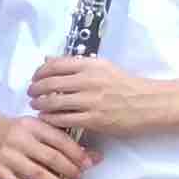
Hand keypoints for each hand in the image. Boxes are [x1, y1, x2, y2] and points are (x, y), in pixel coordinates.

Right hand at [0, 106, 96, 178]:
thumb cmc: (12, 130)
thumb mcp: (35, 127)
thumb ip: (60, 140)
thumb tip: (90, 156)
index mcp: (32, 126)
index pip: (59, 140)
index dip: (77, 153)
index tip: (89, 163)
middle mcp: (19, 140)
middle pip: (50, 158)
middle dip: (69, 170)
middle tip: (79, 177)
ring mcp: (7, 156)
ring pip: (36, 173)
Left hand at [26, 55, 167, 137]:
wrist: (149, 103)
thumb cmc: (125, 84)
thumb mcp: (103, 67)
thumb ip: (75, 64)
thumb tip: (48, 59)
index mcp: (91, 65)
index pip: (55, 65)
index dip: (39, 72)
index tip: (35, 77)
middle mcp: (89, 81)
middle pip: (50, 84)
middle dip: (35, 89)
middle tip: (30, 93)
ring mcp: (91, 101)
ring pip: (54, 102)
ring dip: (39, 104)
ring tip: (35, 105)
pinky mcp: (94, 119)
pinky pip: (64, 119)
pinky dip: (50, 118)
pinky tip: (46, 118)